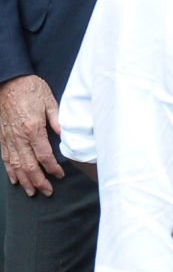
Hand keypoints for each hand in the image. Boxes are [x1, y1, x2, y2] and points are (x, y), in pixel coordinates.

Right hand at [0, 75, 63, 195]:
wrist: (7, 78)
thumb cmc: (30, 88)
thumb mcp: (49, 102)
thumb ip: (58, 121)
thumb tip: (67, 136)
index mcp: (33, 128)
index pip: (44, 155)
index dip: (52, 168)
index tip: (60, 175)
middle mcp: (18, 136)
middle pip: (29, 165)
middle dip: (38, 181)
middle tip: (48, 192)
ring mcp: (8, 136)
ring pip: (15, 164)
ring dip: (24, 180)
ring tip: (32, 192)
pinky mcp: (1, 135)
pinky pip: (5, 156)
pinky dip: (10, 170)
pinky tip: (15, 179)